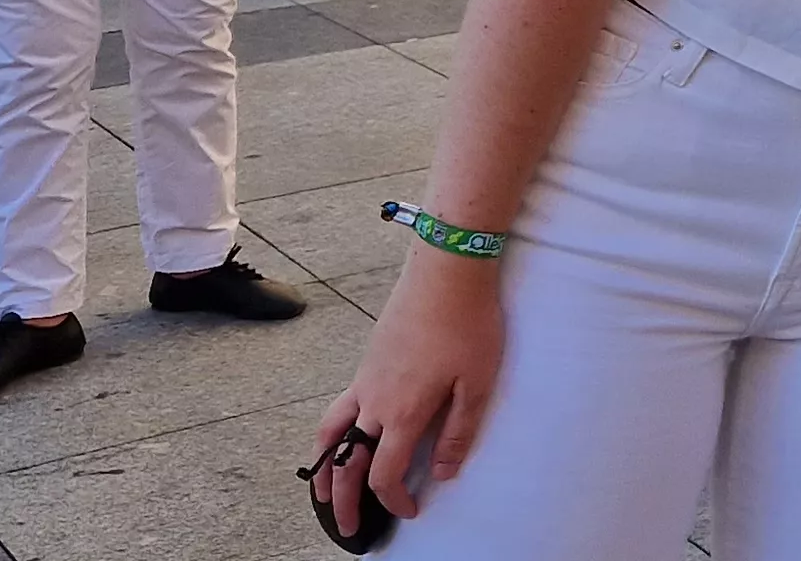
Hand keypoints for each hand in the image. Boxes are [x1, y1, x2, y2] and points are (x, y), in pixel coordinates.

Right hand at [314, 252, 506, 534]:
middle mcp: (374, 402)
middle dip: (343, 500)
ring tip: (322, 492)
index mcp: (402, 413)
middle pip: (346, 462)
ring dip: (323, 468)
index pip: (383, 473)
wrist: (445, 274)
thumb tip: (442, 472)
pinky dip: (328, 435)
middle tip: (347, 527)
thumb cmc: (468, 325)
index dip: (392, 501)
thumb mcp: (477, 384)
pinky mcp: (366, 365)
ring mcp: (365, 381)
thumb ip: (457, 433)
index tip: (407, 512)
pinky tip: (338, 438)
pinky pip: (336, 409)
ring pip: (330, 435)